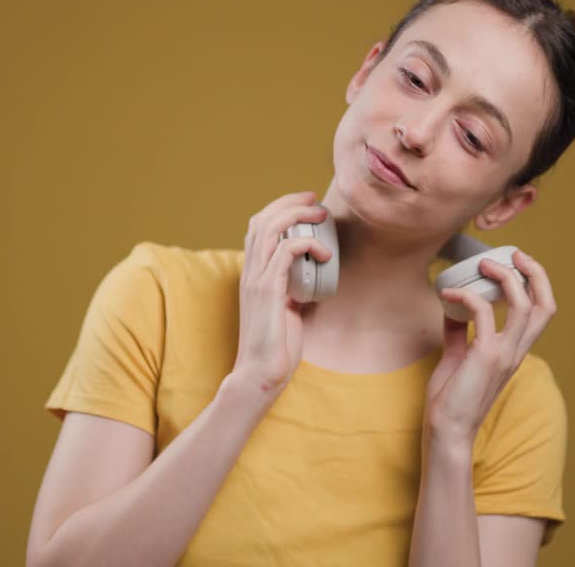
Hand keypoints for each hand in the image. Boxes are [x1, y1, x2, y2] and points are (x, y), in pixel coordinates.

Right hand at [232, 191, 332, 395]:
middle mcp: (249, 272)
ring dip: (296, 216)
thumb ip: (294, 290)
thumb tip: (313, 277)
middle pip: (261, 220)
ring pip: (268, 229)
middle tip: (315, 201)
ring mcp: (255, 280)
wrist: (260, 373)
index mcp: (252, 274)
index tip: (306, 205)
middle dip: (289, 203)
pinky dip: (306, 244)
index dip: (280, 209)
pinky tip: (325, 254)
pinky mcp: (266, 291)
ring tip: (321, 216)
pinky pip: (283, 253)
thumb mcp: (287, 310)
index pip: (257, 228)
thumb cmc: (276, 347)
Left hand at [424, 249, 556, 444]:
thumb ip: (458, 334)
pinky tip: (446, 295)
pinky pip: (484, 313)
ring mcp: (504, 354)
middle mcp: (516, 351)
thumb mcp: (456, 360)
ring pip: (525, 305)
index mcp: (514, 351)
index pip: (542, 311)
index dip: (535, 283)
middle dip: (535, 273)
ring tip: (481, 265)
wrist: (446, 432)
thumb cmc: (450, 401)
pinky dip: (467, 297)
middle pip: (545, 304)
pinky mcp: (486, 357)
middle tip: (513, 254)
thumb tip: (452, 309)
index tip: (514, 263)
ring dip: (505, 277)